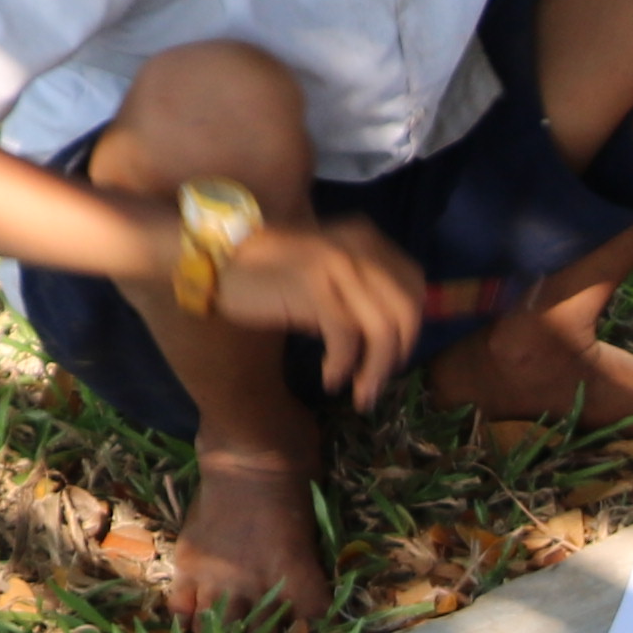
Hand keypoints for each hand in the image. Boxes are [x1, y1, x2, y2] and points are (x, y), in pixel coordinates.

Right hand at [214, 216, 436, 399]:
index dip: (411, 327)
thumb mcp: (325, 275)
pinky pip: (346, 337)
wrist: (219, 262)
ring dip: (374, 371)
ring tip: (359, 394)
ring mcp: (336, 264)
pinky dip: (343, 366)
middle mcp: (357, 246)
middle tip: (376, 385)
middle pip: (405, 310)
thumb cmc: (271, 276)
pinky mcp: (313, 286)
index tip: (392, 357)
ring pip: (381, 329)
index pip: (414, 284)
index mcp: (365, 239)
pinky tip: (330, 379)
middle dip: (397, 356)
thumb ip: (360, 291)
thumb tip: (394, 335)